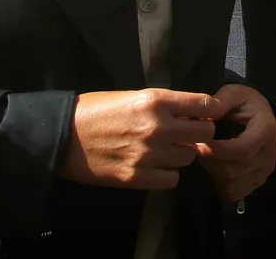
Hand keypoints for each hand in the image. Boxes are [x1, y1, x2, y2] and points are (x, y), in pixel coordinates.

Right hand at [58, 89, 224, 189]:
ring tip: (164, 150)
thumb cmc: (96, 111)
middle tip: (187, 134)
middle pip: (205, 133)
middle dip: (199, 133)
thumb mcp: (133, 96)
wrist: (62, 136)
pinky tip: (154, 166)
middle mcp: (157, 126)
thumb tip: (194, 113)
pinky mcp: (136, 177)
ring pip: (189, 157)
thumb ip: (165, 104)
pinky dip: (167, 174)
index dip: (212, 110)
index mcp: (155, 100)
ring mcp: (147, 154)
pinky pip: (171, 179)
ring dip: (181, 154)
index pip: (204, 105)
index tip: (212, 114)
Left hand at [195, 84, 275, 201]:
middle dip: (210, 162)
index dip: (216, 151)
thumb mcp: (234, 93)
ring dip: (213, 173)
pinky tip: (216, 169)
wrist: (263, 118)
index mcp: (266, 130)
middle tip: (197, 149)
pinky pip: (233, 193)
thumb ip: (220, 101)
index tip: (198, 143)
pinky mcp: (258, 182)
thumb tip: (204, 115)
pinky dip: (220, 185)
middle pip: (234, 170)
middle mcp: (270, 154)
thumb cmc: (245, 105)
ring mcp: (265, 170)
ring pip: (232, 184)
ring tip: (206, 157)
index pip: (241, 150)